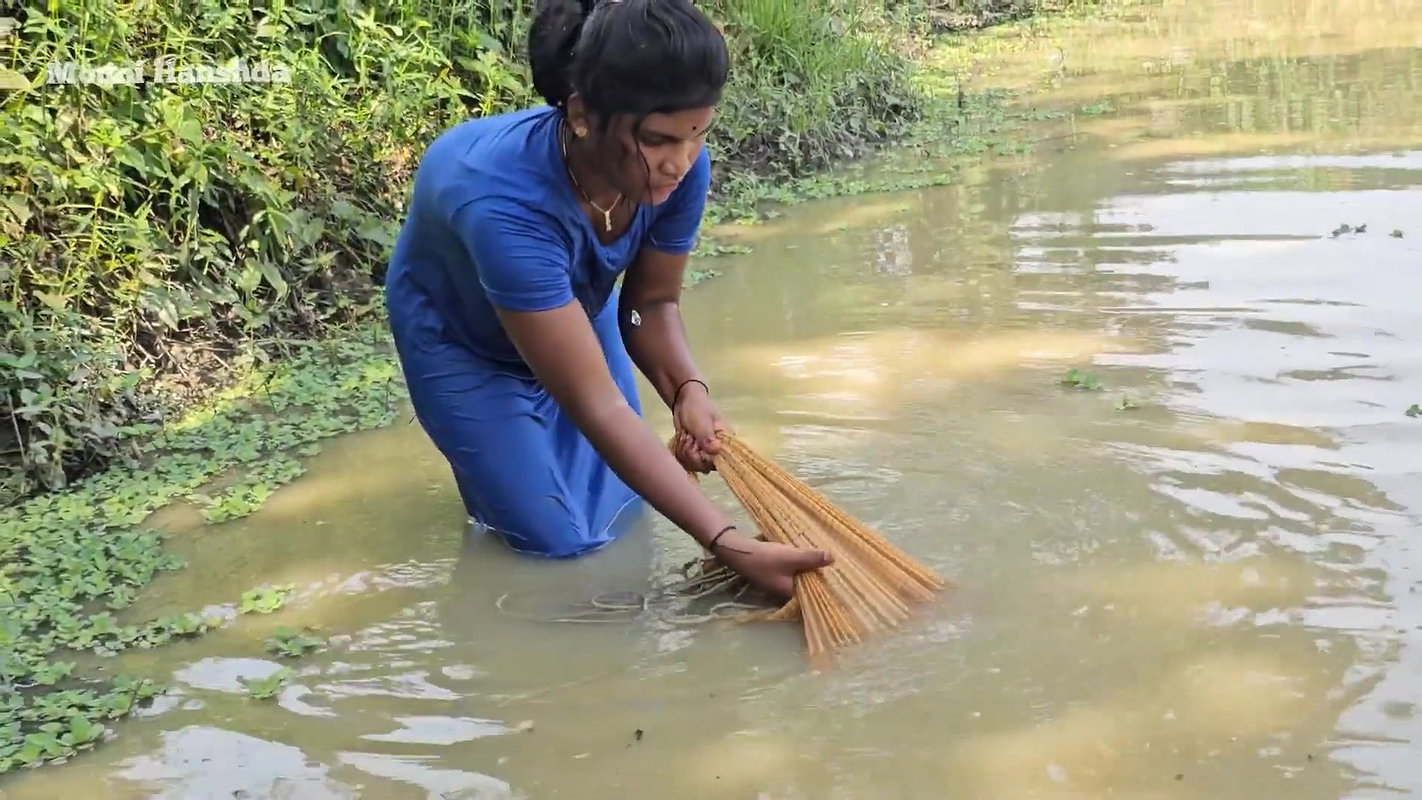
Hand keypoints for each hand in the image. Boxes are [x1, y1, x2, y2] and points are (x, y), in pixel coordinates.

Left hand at [672, 382, 729, 472]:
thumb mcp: (702, 421)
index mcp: (725, 442)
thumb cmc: (697, 408)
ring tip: (686, 437)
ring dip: (685, 452)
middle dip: (692, 455)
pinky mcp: (694, 453)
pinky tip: (682, 442)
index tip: (698, 448)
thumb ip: (707, 436)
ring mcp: (704, 453)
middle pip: (705, 466)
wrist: (684, 401)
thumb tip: (715, 450)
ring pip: (693, 465)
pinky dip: (680, 453)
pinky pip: (686, 463)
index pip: (720, 462)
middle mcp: (717, 451)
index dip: (706, 459)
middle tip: (690, 438)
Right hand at [711, 529, 833, 602]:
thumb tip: (833, 558)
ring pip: (800, 582)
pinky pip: (793, 575)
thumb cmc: (765, 559)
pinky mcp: (775, 576)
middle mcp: (785, 594)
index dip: (826, 591)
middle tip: (837, 572)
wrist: (738, 552)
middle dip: (819, 581)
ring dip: (810, 574)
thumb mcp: (792, 557)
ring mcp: (779, 586)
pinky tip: (807, 559)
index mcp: (791, 595)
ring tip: (826, 565)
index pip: (813, 599)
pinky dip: (800, 569)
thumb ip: (812, 559)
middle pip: (807, 590)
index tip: (840, 584)